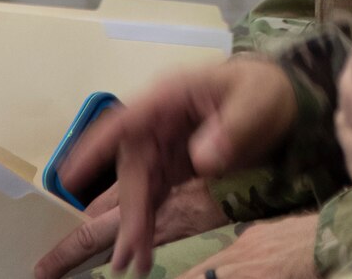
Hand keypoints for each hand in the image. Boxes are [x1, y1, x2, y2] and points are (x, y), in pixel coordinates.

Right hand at [34, 59, 297, 277]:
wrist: (281, 98)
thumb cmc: (265, 90)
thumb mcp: (255, 104)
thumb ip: (230, 130)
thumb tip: (201, 159)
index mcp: (170, 97)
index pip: (124, 122)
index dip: (93, 149)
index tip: (69, 176)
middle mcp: (158, 123)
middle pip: (132, 168)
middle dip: (129, 211)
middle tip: (127, 252)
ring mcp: (163, 146)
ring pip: (138, 187)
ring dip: (134, 223)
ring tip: (131, 262)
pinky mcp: (173, 166)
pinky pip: (153, 196)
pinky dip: (147, 222)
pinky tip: (142, 250)